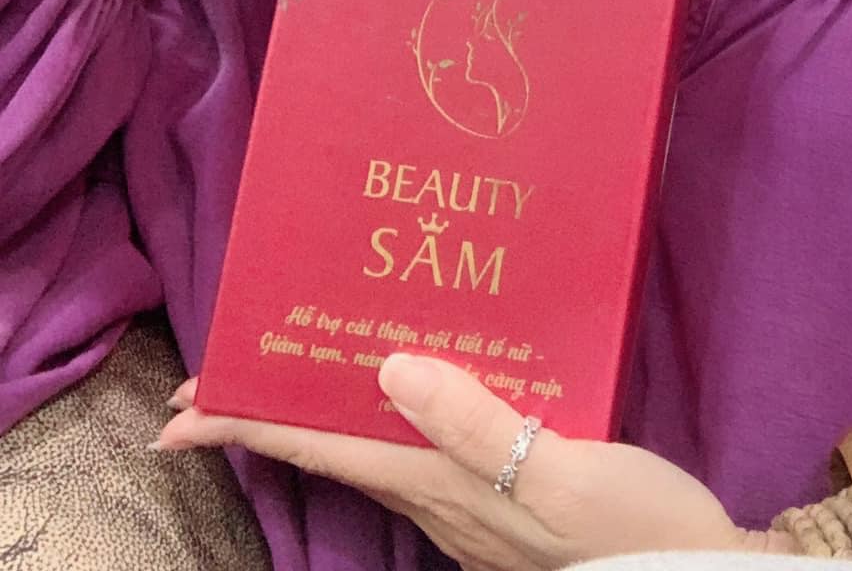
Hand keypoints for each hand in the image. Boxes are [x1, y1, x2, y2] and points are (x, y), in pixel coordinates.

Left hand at [158, 356, 778, 570]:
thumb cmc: (634, 528)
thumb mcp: (560, 473)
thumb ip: (474, 423)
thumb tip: (386, 368)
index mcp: (443, 486)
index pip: (324, 449)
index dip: (249, 425)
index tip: (179, 412)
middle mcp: (443, 498)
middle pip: (337, 447)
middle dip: (272, 411)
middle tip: (222, 372)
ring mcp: (474, 503)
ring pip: (379, 445)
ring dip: (330, 407)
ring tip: (303, 362)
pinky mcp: (510, 494)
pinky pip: (430, 443)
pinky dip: (401, 407)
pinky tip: (422, 378)